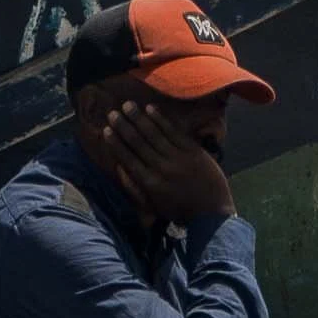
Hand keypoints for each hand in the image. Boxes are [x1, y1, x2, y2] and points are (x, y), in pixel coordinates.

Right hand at [100, 101, 234, 225]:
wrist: (211, 213)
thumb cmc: (180, 211)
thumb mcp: (153, 206)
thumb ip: (134, 188)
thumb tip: (118, 168)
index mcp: (149, 183)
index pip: (128, 158)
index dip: (116, 143)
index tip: (106, 130)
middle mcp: (160, 168)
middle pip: (138, 143)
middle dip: (123, 126)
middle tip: (113, 112)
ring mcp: (177, 158)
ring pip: (153, 134)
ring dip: (138, 118)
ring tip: (127, 105)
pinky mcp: (192, 150)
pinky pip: (173, 131)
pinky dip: (160, 119)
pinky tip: (150, 108)